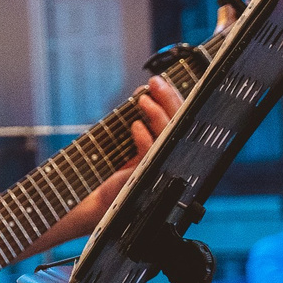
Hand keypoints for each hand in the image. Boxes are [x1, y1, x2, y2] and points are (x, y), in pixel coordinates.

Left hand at [54, 76, 183, 237]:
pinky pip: (150, 152)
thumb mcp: (132, 142)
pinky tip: (134, 126)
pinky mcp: (147, 176)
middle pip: (181, 124)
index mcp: (171, 149)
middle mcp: (172, 158)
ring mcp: (162, 166)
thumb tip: (143, 95)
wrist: (101, 200)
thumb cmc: (118, 171)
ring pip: (169, 134)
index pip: (181, 119)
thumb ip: (142, 122)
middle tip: (154, 82)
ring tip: (142, 99)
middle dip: (169, 99)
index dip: (173, 99)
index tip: (158, 81)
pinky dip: (143, 136)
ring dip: (156, 113)